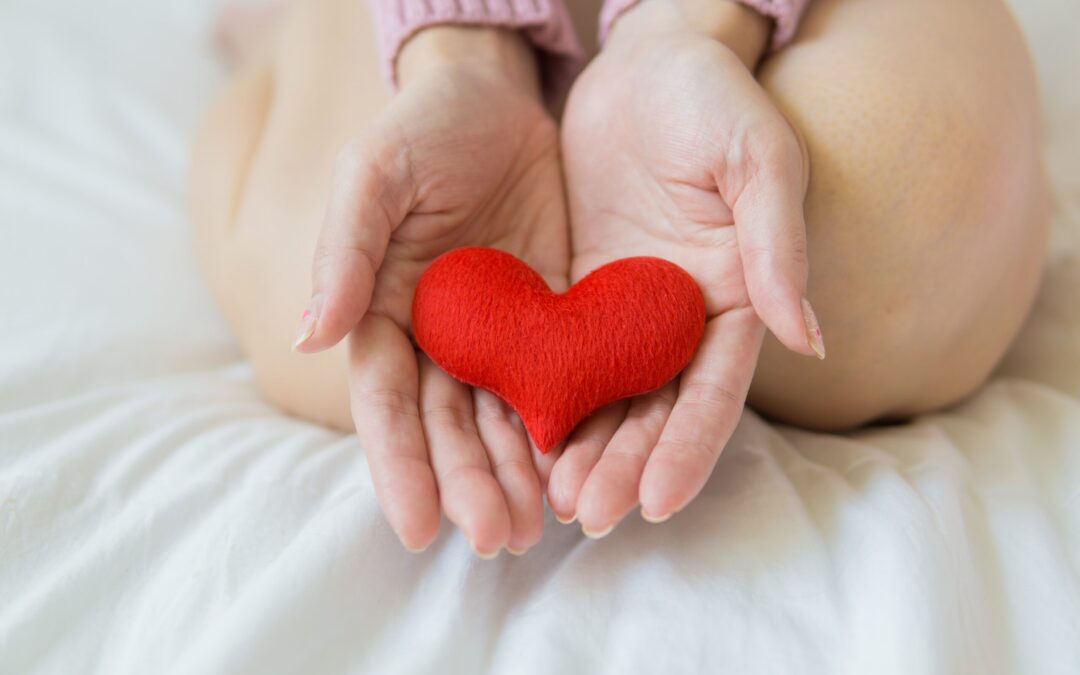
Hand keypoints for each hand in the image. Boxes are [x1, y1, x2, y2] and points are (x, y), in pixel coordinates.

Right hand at [294, 27, 568, 555]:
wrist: (497, 98)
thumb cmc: (422, 130)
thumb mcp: (373, 175)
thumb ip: (346, 251)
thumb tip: (310, 335)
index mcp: (383, 313)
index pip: (386, 404)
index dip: (399, 466)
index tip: (420, 528)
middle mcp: (437, 338)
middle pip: (448, 427)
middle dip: (469, 484)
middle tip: (497, 538)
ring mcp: (496, 335)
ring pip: (502, 420)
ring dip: (516, 475)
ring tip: (537, 528)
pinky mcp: (551, 320)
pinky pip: (557, 382)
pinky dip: (564, 427)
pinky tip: (578, 468)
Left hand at [550, 0, 823, 534]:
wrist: (646, 64)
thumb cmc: (713, 99)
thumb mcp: (756, 159)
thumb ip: (777, 245)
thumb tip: (809, 338)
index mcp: (735, 298)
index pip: (715, 390)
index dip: (688, 448)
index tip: (657, 502)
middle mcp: (682, 318)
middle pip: (656, 409)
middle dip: (625, 465)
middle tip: (588, 515)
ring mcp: (629, 311)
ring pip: (608, 397)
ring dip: (584, 450)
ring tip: (553, 500)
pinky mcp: (581, 293)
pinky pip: (562, 356)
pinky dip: (547, 399)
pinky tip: (522, 439)